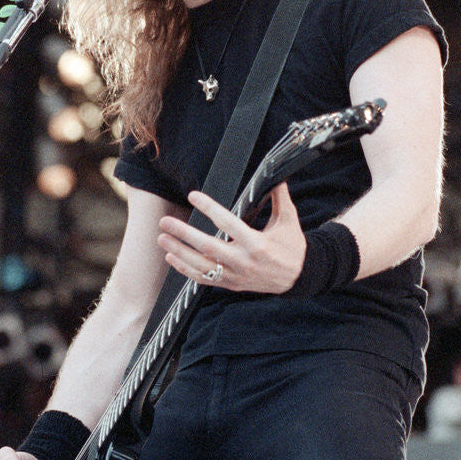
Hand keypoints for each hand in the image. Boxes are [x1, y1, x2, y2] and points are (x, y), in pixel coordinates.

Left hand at [157, 182, 305, 293]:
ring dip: (179, 253)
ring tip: (162, 239)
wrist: (298, 277)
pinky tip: (172, 258)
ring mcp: (235, 275)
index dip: (209, 208)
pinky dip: (185, 270)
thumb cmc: (292, 246)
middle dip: (184, 234)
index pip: (228, 223)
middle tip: (166, 222)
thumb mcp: (289, 220)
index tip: (193, 196)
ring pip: (201, 265)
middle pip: (208, 247)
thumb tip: (276, 175)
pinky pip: (204, 279)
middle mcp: (243, 261)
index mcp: (257, 243)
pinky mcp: (231, 284)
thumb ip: (280, 197)